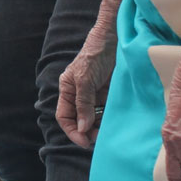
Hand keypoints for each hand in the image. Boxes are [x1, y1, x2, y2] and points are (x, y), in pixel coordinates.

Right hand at [56, 24, 114, 147]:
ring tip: (107, 132)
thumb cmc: (95, 55)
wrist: (115, 39)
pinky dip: (109, 118)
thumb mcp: (85, 79)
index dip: (72, 131)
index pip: (65, 117)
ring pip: (94, 118)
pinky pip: (107, 111)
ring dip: (99, 127)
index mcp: (67, 90)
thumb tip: (82, 128)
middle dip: (87, 131)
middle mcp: (79, 94)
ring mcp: (95, 95)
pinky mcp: (108, 94)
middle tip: (98, 138)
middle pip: (80, 120)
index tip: (84, 141)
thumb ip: (83, 104)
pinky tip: (114, 122)